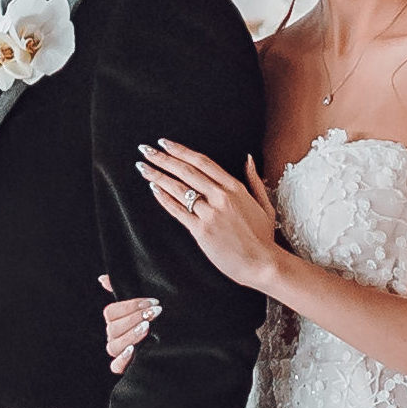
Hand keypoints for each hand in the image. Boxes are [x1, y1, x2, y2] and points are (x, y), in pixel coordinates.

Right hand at [98, 273, 159, 373]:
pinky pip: (115, 366)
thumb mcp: (144, 302)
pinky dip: (122, 359)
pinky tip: (133, 350)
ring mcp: (119, 352)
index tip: (152, 302)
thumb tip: (102, 279)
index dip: (130, 306)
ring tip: (147, 328)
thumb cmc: (157, 317)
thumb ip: (123, 288)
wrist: (177, 338)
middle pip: (112, 328)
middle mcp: (114, 336)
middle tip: (154, 313)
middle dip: (134, 318)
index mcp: (116, 320)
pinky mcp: (125, 367)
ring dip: (130, 335)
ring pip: (113, 346)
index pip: (111, 312)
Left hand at [138, 140, 282, 288]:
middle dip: (163, 158)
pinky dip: (164, 199)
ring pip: (179, 189)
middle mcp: (221, 197)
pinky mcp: (201, 231)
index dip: (180, 150)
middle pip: (186, 171)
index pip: (202, 162)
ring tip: (143, 167)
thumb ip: (254, 180)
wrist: (262, 264)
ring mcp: (210, 214)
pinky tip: (153, 189)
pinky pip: (178, 211)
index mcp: (235, 187)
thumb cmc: (263, 237)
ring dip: (157, 176)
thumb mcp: (264, 204)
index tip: (165, 143)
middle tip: (146, 150)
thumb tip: (248, 159)